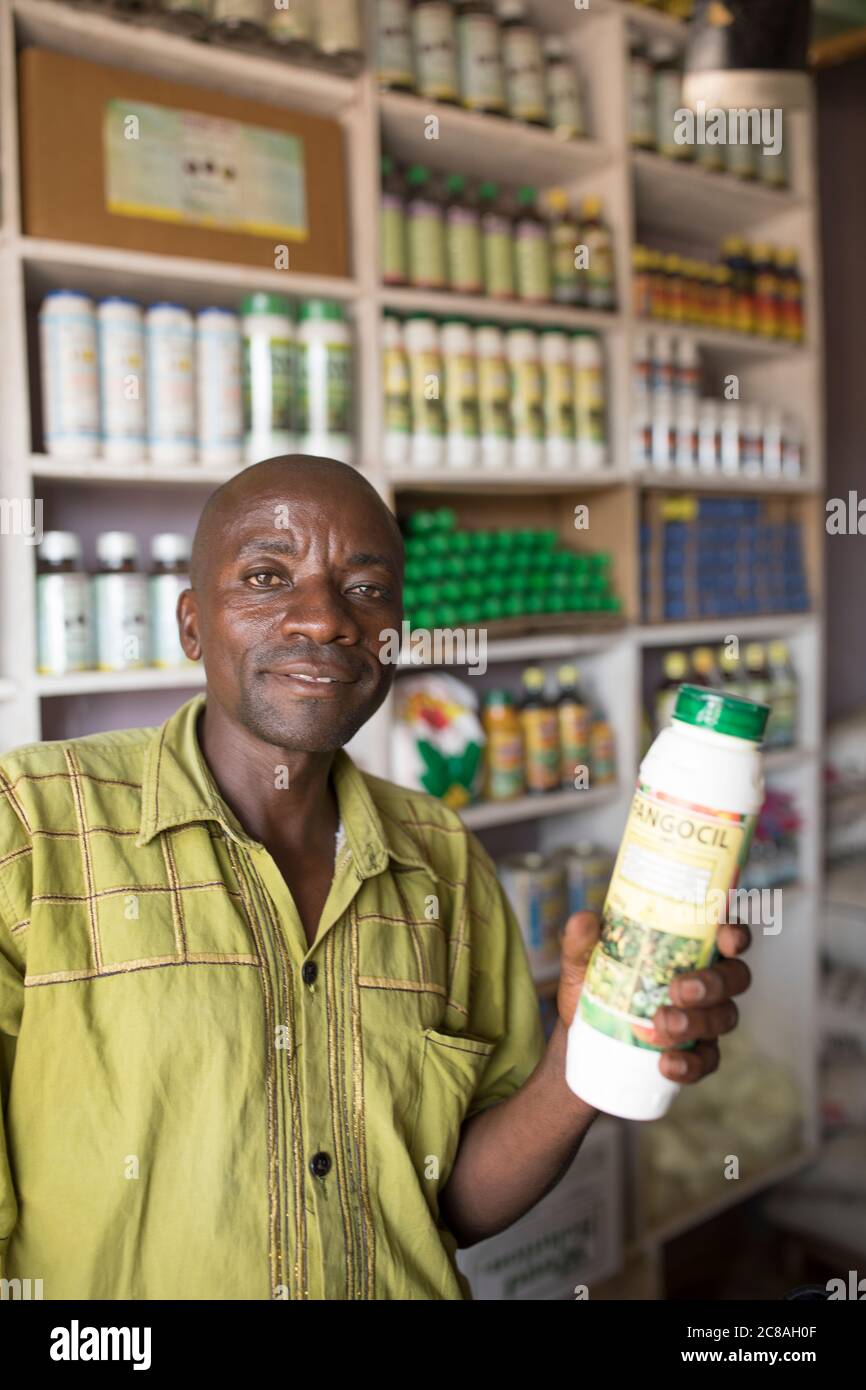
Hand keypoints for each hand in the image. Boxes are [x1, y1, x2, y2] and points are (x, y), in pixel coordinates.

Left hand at [556, 914, 752, 1085]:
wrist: (584, 1043)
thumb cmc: (595, 989)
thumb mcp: (582, 963)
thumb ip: (581, 941)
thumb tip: (585, 921)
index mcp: (687, 947)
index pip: (725, 932)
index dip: (735, 932)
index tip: (726, 939)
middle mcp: (706, 979)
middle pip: (736, 976)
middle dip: (714, 982)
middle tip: (679, 990)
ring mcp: (706, 1018)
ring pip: (725, 1017)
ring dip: (698, 1021)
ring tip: (661, 1024)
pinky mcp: (698, 1054)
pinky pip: (708, 1060)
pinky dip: (690, 1064)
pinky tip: (666, 1063)